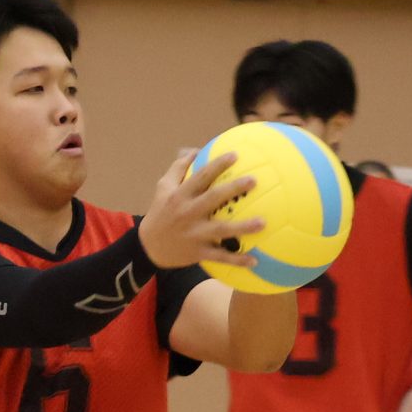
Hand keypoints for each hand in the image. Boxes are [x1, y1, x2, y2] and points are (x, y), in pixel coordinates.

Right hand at [138, 151, 259, 272]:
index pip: (200, 177)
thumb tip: (196, 150)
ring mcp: (193, 234)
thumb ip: (179, 168)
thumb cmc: (160, 212)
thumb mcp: (163, 188)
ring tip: (263, 223)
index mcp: (180, 196)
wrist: (148, 247)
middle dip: (233, 189)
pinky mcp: (197, 252)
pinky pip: (219, 256)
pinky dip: (236, 260)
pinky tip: (254, 261)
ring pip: (220, 230)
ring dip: (242, 227)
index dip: (217, 165)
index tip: (235, 155)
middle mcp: (187, 213)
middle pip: (212, 198)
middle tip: (254, 180)